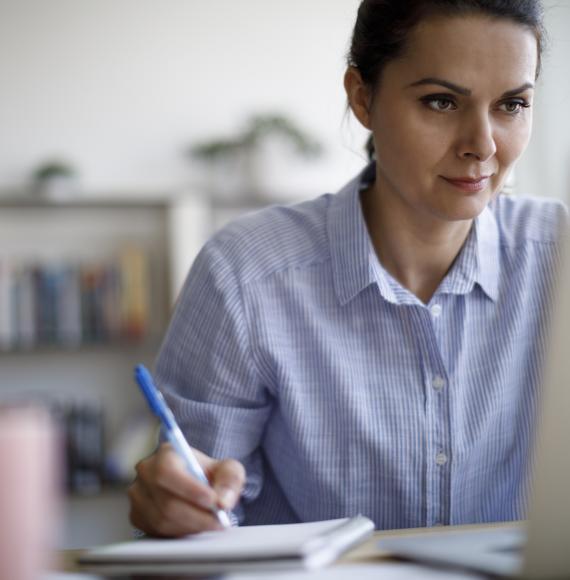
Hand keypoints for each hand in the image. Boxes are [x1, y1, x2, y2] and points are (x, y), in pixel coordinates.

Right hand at [128, 442, 244, 536]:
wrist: (196, 483)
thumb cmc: (209, 473)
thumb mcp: (227, 469)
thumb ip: (230, 480)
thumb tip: (223, 502)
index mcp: (165, 453)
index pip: (168, 471)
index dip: (190, 489)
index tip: (212, 501)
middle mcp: (146, 472)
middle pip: (166, 501)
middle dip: (196, 515)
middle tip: (218, 521)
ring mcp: (139, 495)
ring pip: (163, 519)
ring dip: (191, 525)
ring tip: (211, 523)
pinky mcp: (138, 516)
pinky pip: (157, 530)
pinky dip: (180, 532)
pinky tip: (195, 525)